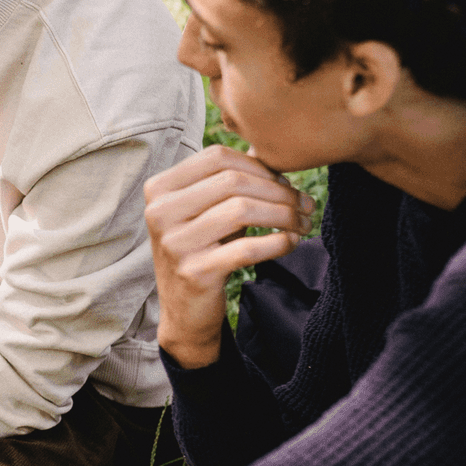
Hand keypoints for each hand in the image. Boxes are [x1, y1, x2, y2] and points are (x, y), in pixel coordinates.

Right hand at [144, 145, 314, 369]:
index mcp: (160, 188)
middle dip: (278, 190)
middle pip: (233, 181)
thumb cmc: (203, 250)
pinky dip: (277, 242)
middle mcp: (159, 212)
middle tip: (305, 204)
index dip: (258, 166)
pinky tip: (291, 242)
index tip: (285, 183)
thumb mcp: (206, 210)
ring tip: (303, 223)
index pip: (217, 157)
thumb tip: (276, 154)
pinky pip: (247, 248)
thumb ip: (230, 180)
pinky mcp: (194, 272)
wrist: (185, 312)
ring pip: (242, 210)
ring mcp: (174, 243)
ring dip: (284, 215)